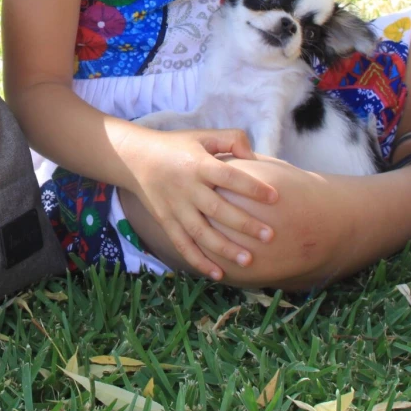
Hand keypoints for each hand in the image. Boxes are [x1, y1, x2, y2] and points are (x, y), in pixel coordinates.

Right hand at [120, 127, 278, 279]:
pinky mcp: (166, 222)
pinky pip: (183, 245)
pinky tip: (218, 274)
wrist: (135, 159)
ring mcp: (175, 207)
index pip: (229, 177)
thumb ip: (231, 138)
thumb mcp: (202, 135)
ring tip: (249, 261)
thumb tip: (253, 156)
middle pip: (217, 210)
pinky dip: (199, 261)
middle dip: (244, 224)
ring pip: (201, 233)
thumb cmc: (176, 146)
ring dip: (225, 249)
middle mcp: (187, 188)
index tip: (275, 197)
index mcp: (198, 164)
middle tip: (270, 236)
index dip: (252, 187)